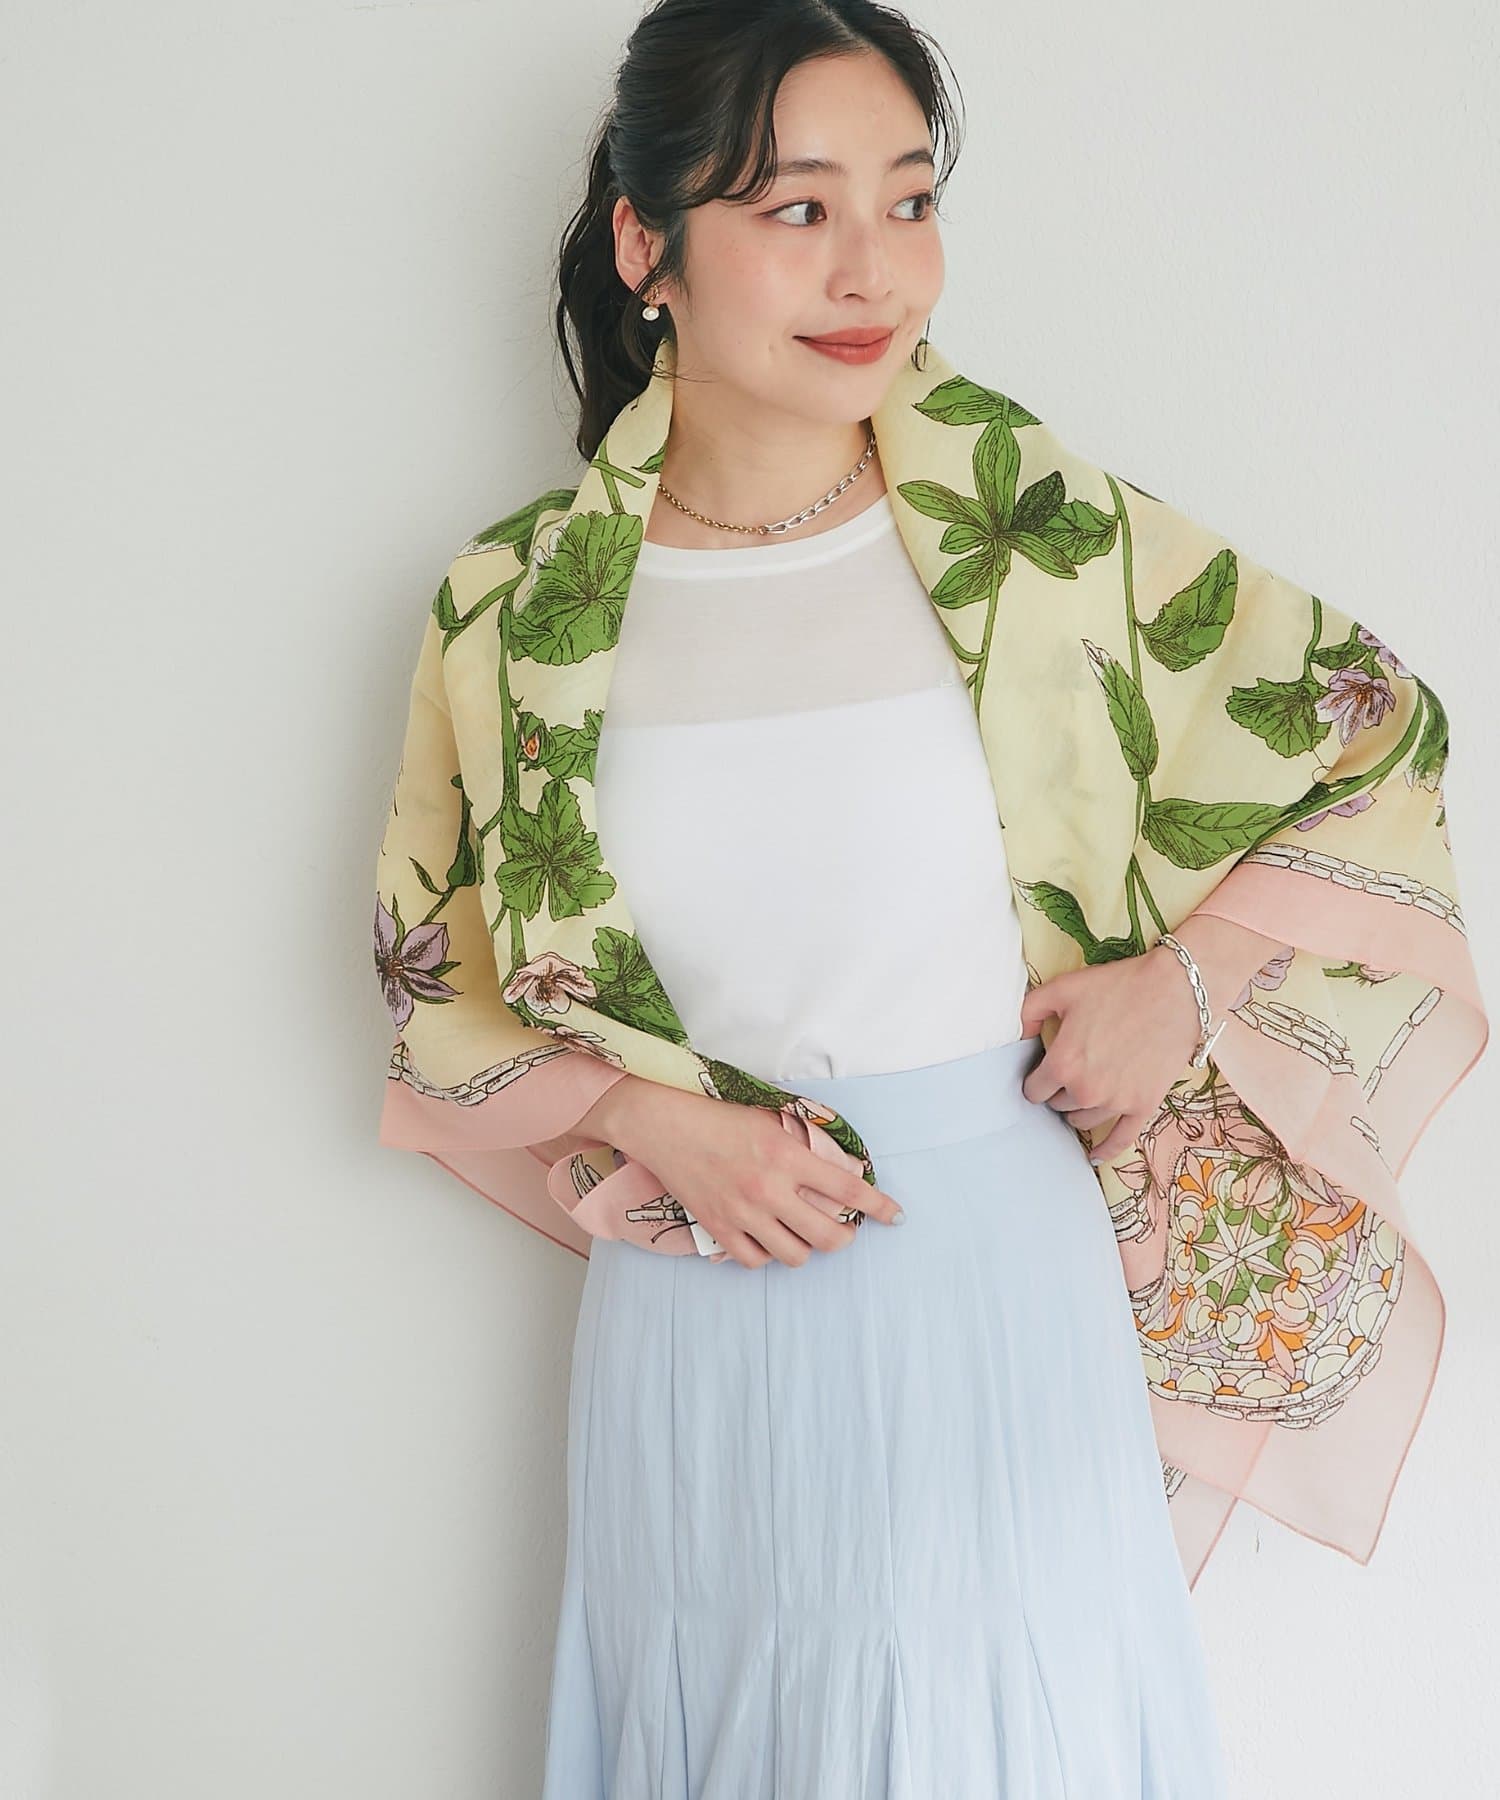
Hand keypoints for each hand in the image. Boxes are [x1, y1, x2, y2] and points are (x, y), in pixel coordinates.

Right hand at [580, 1075, 906, 1268]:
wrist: (664, 1122)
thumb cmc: (720, 1114)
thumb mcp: (771, 1119)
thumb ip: (806, 1144)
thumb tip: (843, 1170)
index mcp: (787, 1156)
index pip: (848, 1190)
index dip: (879, 1207)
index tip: (896, 1216)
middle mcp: (769, 1189)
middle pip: (828, 1236)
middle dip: (846, 1236)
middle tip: (845, 1228)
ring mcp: (742, 1213)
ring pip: (795, 1256)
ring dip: (807, 1246)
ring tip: (803, 1231)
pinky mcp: (717, 1227)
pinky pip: (755, 1260)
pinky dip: (768, 1253)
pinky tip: (768, 1237)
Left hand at [1018, 945, 1204, 1164]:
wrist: (1176, 991)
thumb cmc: (1118, 987)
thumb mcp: (1063, 988)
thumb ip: (1029, 1011)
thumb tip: (1018, 1035)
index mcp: (1062, 1064)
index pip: (1033, 1091)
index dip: (1035, 1080)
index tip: (1042, 1071)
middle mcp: (1086, 1090)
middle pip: (1058, 1106)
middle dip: (1058, 1091)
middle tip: (1070, 1071)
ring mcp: (1116, 1102)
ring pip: (1083, 1121)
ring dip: (1078, 1109)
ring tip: (1084, 1092)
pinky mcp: (1143, 1106)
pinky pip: (1120, 1140)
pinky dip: (1105, 1151)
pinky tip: (1094, 1158)